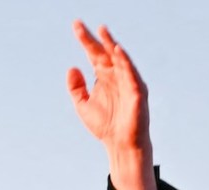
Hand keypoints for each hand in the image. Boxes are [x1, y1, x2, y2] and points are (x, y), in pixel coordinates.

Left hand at [65, 22, 153, 189]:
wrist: (120, 145)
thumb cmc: (105, 125)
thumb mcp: (83, 105)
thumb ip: (76, 88)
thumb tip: (72, 67)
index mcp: (104, 76)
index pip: (94, 53)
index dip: (85, 40)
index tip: (75, 26)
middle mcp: (116, 75)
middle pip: (105, 52)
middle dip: (95, 39)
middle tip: (81, 25)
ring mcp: (128, 81)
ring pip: (119, 59)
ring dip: (111, 45)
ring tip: (102, 31)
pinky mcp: (137, 91)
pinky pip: (131, 73)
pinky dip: (125, 61)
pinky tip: (117, 51)